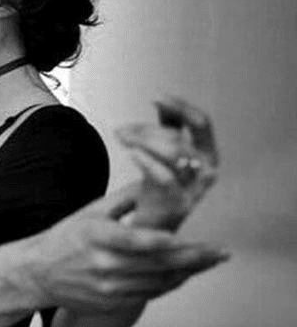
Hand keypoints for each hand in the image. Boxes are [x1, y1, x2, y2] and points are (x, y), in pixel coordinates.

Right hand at [25, 185, 228, 312]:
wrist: (38, 273)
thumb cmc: (66, 238)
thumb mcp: (90, 212)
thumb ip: (124, 200)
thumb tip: (156, 181)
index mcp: (96, 236)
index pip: (134, 240)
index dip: (162, 242)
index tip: (187, 239)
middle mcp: (103, 264)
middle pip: (155, 264)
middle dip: (192, 258)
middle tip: (219, 252)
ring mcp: (107, 288)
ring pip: (156, 282)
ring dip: (187, 272)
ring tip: (210, 261)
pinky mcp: (111, 303)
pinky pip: (147, 295)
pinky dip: (168, 284)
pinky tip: (184, 275)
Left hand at [115, 96, 218, 230]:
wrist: (150, 228)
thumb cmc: (158, 188)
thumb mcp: (164, 154)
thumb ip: (167, 128)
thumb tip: (160, 101)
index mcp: (207, 154)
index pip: (201, 122)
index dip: (180, 107)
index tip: (157, 97)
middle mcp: (207, 171)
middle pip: (179, 137)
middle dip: (147, 131)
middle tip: (121, 131)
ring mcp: (194, 189)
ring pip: (172, 153)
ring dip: (142, 142)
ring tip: (120, 139)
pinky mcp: (177, 205)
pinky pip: (163, 176)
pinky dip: (146, 160)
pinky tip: (131, 152)